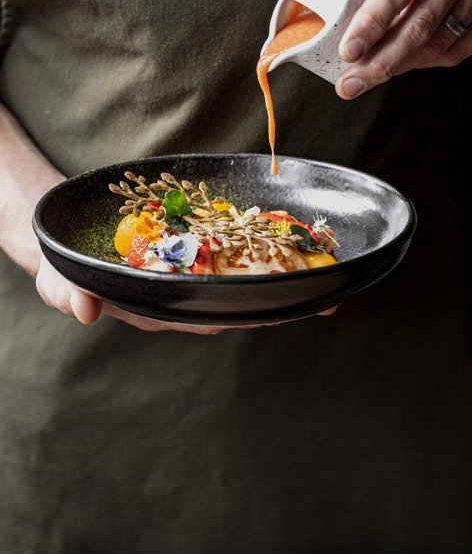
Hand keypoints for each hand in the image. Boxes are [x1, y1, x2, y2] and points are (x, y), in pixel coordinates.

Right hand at [34, 254, 334, 334]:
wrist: (69, 236)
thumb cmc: (66, 264)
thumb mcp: (60, 278)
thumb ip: (68, 293)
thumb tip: (84, 312)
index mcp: (160, 310)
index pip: (209, 317)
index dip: (243, 315)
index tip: (277, 315)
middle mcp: (185, 295)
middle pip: (240, 302)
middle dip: (281, 303)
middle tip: (325, 303)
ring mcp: (194, 271)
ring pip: (246, 276)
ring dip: (283, 276)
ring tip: (327, 277)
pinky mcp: (200, 244)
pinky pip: (238, 246)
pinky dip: (266, 244)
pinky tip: (297, 239)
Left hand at [319, 0, 471, 98]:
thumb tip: (312, 2)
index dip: (371, 24)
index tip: (348, 52)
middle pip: (418, 25)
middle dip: (379, 62)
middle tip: (349, 85)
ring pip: (438, 45)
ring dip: (400, 65)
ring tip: (372, 74)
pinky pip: (458, 52)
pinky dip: (427, 63)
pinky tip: (406, 62)